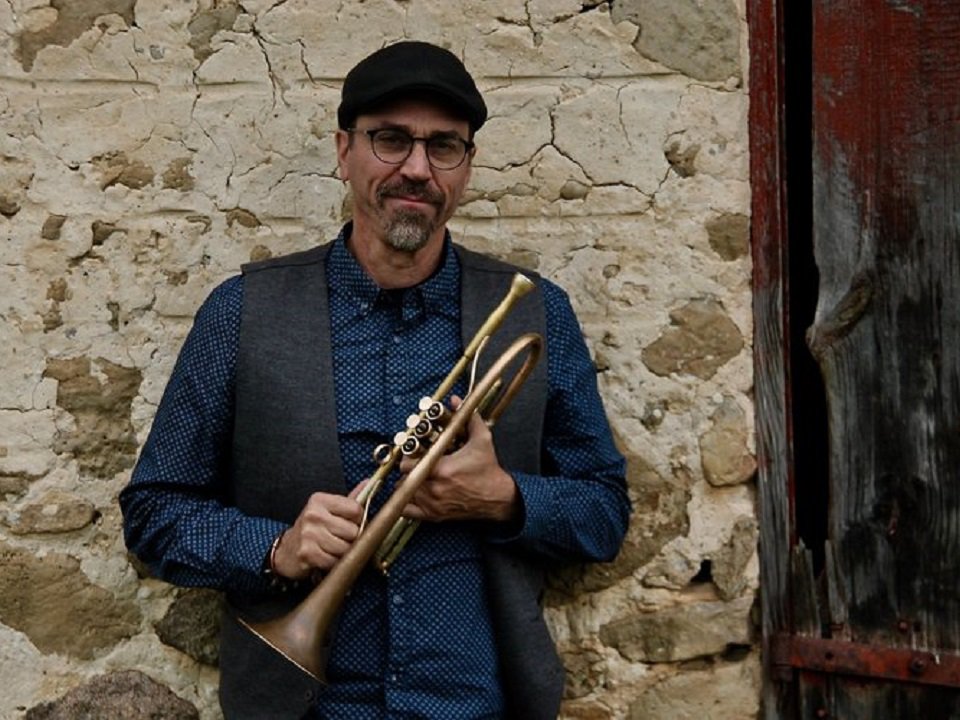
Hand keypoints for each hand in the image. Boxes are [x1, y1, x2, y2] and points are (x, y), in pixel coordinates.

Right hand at [271, 483, 365, 579]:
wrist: (286, 550)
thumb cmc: (313, 529)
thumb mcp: (328, 510)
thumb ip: (350, 499)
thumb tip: (369, 482)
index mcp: (319, 500)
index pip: (356, 509)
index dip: (358, 520)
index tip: (349, 523)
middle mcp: (313, 515)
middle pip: (353, 531)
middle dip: (351, 539)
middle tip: (340, 539)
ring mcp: (309, 534)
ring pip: (346, 548)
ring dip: (343, 553)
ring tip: (333, 549)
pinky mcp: (307, 553)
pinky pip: (335, 561)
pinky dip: (334, 563)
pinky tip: (325, 558)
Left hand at [399, 397, 519, 522]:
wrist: (498, 497)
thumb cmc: (488, 469)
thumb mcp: (481, 440)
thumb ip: (468, 418)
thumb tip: (457, 400)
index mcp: (442, 469)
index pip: (408, 464)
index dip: (408, 457)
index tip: (413, 453)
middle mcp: (435, 488)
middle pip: (404, 477)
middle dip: (407, 469)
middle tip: (413, 462)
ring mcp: (433, 504)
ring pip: (405, 493)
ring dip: (407, 483)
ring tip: (415, 476)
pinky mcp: (435, 516)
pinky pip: (409, 512)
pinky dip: (407, 504)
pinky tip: (412, 494)